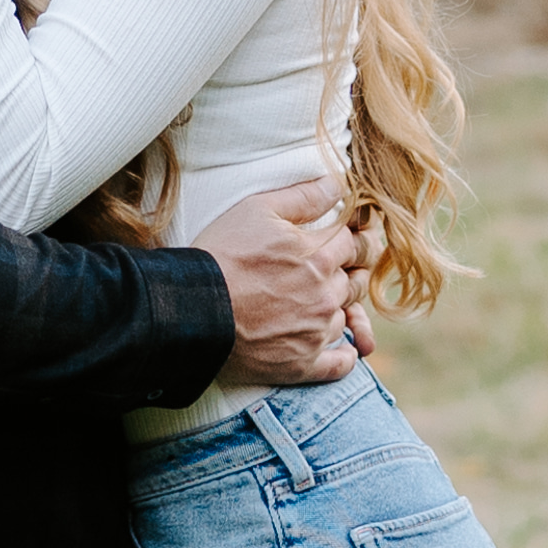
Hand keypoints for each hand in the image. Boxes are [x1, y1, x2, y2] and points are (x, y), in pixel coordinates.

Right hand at [207, 175, 364, 388]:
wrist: (192, 309)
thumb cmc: (221, 255)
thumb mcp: (257, 210)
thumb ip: (303, 197)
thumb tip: (338, 183)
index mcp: (317, 256)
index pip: (354, 243)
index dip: (354, 238)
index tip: (351, 238)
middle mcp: (324, 295)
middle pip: (355, 280)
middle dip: (351, 271)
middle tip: (343, 267)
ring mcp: (315, 332)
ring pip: (346, 316)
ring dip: (341, 307)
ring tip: (324, 300)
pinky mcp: (302, 364)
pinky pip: (340, 364)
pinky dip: (345, 357)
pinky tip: (343, 349)